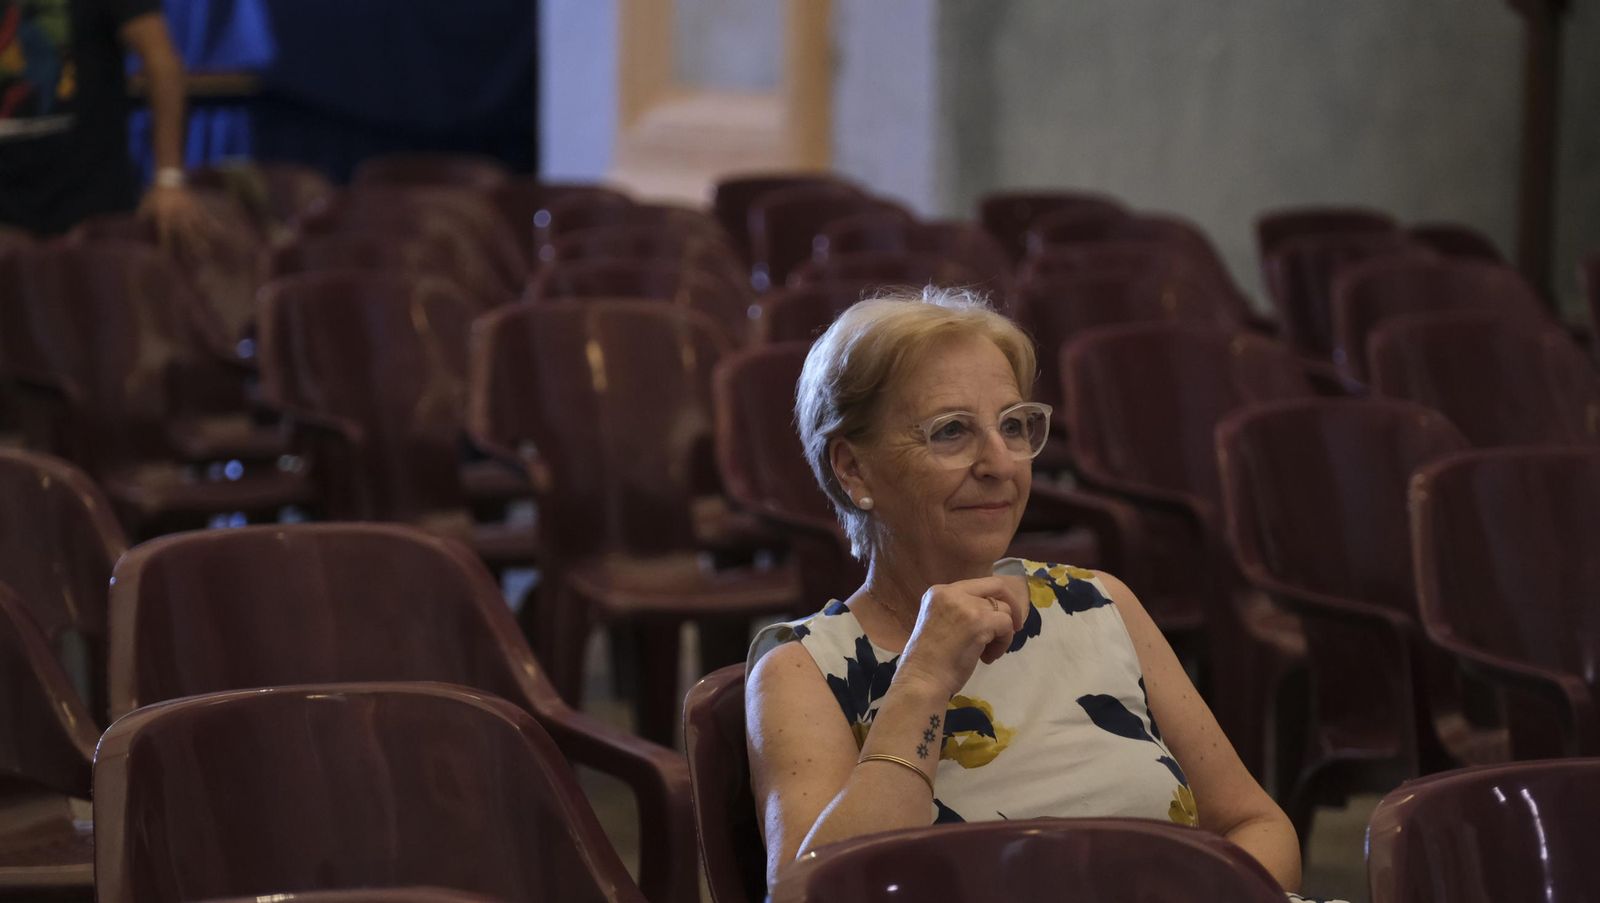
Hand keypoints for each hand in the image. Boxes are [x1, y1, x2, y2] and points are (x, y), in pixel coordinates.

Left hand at [137, 184, 212, 255]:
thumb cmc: (155, 193)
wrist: (169, 178)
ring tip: (207, 252)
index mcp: (165, 216)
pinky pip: (207, 218)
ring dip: (202, 241)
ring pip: (197, 229)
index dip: (166, 246)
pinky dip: (215, 225)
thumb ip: (143, 216)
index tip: (168, 258)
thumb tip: (138, 226)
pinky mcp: (197, 208)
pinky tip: (222, 233)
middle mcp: (179, 216)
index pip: (165, 234)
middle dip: (188, 248)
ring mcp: (190, 212)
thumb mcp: (146, 204)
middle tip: (193, 262)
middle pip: (184, 235)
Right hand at [894, 575, 1027, 698]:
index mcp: (939, 591)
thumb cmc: (928, 660)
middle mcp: (951, 592)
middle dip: (1011, 605)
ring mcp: (966, 606)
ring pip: (1003, 610)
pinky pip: (1006, 625)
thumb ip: (960, 611)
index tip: (998, 618)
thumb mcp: (940, 622)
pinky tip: (987, 658)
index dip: (994, 599)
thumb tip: (991, 610)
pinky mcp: (979, 622)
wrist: (921, 679)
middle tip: (1014, 627)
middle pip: (996, 587)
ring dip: (1002, 634)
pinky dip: (1004, 643)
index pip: (978, 584)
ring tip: (987, 653)